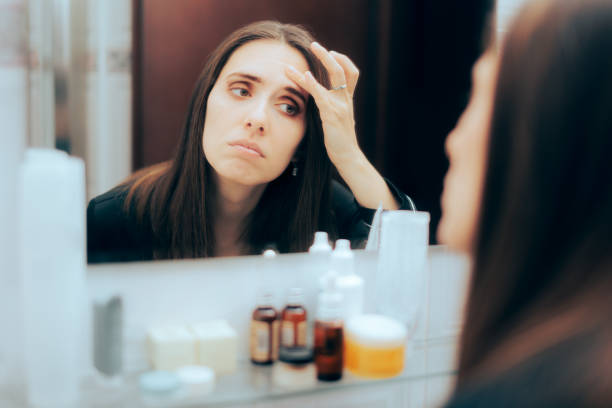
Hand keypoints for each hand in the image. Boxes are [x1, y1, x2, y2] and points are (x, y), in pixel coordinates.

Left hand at [285, 42, 360, 164]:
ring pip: (333, 77)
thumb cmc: (339, 141)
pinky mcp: (332, 114)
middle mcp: (346, 100)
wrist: (348, 156)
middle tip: (314, 45)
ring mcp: (340, 106)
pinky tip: (304, 75)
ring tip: (307, 52)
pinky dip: (313, 83)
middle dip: (328, 56)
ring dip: (320, 61)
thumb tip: (320, 102)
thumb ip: (331, 108)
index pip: (352, 74)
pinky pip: (321, 94)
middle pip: (343, 70)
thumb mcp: (337, 120)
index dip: (343, 61)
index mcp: (347, 100)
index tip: (330, 53)